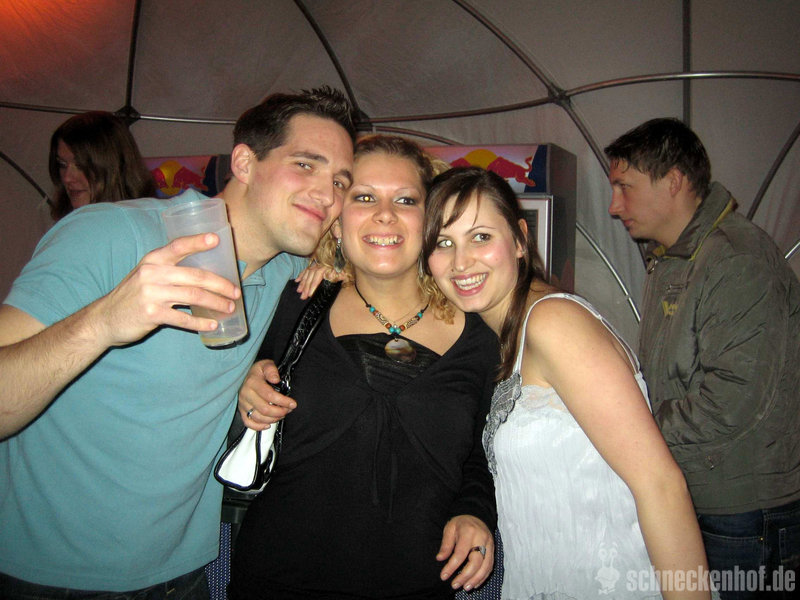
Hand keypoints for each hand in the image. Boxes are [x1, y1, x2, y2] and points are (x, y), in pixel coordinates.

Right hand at [97, 233, 240, 345]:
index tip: (217, 239)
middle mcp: (152, 273)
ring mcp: (151, 294)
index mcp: (153, 260)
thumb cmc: (133, 294)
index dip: (198, 242)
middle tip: (236, 292)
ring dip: (215, 303)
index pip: (178, 246)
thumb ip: (169, 269)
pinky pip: (182, 319)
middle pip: (196, 276)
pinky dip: (200, 323)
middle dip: (221, 284)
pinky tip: (212, 325)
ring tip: (229, 308)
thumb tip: (206, 271)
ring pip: (193, 296)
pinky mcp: (151, 314)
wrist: (104, 318)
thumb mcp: (146, 274)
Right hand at [238, 359, 296, 428]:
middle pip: (265, 409)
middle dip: (280, 412)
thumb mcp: (265, 365)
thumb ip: (271, 370)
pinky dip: (259, 426)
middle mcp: (246, 394)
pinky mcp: (241, 411)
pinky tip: (269, 424)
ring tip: (281, 414)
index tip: (293, 404)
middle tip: (288, 410)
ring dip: (273, 419)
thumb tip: (276, 379)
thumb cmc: (258, 372)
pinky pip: (248, 423)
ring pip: (258, 417)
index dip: (283, 401)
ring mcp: (243, 404)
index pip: (269, 395)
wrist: (245, 375)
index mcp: (252, 383)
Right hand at [295, 260, 345, 299]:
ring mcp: (317, 264)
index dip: (313, 286)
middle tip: (302, 297)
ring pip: (307, 273)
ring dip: (302, 283)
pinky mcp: (315, 264)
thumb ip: (341, 277)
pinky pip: (306, 269)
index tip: (309, 294)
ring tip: (299, 291)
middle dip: (306, 287)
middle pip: (311, 276)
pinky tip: (297, 281)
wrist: (344, 257)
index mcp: (327, 267)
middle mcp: (320, 265)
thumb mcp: (346, 273)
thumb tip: (335, 279)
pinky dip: (301, 275)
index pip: (318, 276)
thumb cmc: (346, 268)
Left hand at [437, 515, 493, 591]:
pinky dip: (483, 577)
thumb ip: (446, 544)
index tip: (444, 576)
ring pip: (486, 566)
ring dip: (476, 579)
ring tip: (465, 588)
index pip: (461, 553)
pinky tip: (475, 583)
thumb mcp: (450, 528)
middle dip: (465, 575)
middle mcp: (481, 539)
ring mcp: (489, 544)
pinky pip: (490, 566)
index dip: (452, 566)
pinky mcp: (493, 550)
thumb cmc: (461, 523)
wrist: (477, 514)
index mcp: (469, 532)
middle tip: (455, 585)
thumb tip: (440, 559)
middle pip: (476, 561)